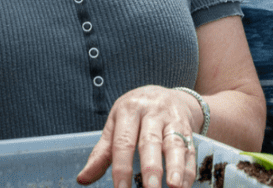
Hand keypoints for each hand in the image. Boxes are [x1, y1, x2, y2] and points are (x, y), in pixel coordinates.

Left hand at [77, 86, 199, 187]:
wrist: (168, 95)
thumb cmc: (135, 114)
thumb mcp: (116, 125)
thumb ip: (101, 153)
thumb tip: (82, 179)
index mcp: (128, 110)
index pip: (123, 141)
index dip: (122, 167)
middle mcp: (151, 112)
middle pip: (150, 141)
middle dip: (151, 168)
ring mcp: (171, 118)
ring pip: (175, 144)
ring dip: (176, 168)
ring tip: (174, 187)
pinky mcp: (188, 127)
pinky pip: (190, 149)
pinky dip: (188, 170)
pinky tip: (185, 186)